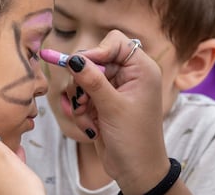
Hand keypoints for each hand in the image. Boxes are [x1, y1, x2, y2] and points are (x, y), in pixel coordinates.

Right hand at [65, 30, 169, 193]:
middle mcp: (129, 74)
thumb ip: (92, 80)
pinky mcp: (104, 101)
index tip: (79, 66)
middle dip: (84, 81)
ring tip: (87, 117)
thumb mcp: (112, 107)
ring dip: (81, 99)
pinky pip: (83, 94)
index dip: (96, 51)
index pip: (115, 42)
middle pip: (95, 59)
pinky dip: (82, 109)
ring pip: (85, 78)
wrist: (136, 171)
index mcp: (141, 69)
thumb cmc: (134, 139)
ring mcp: (115, 88)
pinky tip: (89, 125)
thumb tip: (73, 58)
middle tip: (82, 100)